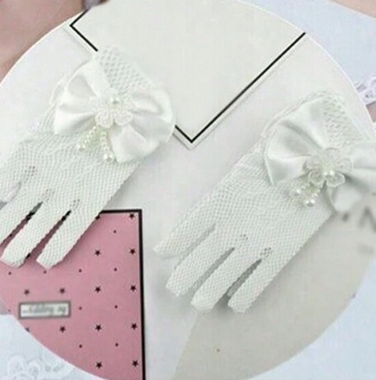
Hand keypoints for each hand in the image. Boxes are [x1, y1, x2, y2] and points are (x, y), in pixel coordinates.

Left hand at [0, 48, 173, 267]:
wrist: (120, 103)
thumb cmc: (81, 102)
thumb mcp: (47, 115)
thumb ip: (35, 136)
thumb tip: (21, 158)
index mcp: (29, 148)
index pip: (0, 181)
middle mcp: (45, 172)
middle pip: (14, 210)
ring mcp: (69, 187)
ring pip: (38, 224)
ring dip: (21, 245)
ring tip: (8, 259)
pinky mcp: (93, 197)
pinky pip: (71, 228)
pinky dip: (57, 246)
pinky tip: (45, 260)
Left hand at [155, 90, 375, 311]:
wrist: (307, 166)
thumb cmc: (266, 163)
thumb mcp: (232, 178)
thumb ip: (218, 201)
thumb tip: (205, 220)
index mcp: (216, 203)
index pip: (186, 230)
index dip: (173, 244)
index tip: (160, 254)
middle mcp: (231, 227)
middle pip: (200, 258)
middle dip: (185, 276)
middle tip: (173, 289)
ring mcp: (255, 243)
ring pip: (224, 275)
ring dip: (208, 291)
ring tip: (196, 303)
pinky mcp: (279, 254)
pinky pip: (257, 281)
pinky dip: (244, 295)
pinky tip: (235, 304)